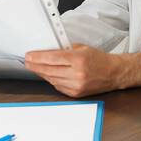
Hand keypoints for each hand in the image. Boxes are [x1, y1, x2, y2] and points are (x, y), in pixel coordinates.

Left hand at [23, 45, 140, 96]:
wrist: (113, 73)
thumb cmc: (98, 59)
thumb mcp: (81, 48)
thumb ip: (64, 50)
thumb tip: (46, 52)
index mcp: (78, 59)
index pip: (52, 58)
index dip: (37, 57)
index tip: (28, 56)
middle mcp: (77, 74)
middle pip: (49, 70)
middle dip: (35, 66)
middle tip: (27, 61)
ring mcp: (76, 85)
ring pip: (51, 79)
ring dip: (42, 73)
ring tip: (36, 67)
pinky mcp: (76, 93)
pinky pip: (58, 86)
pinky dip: (51, 80)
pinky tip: (49, 75)